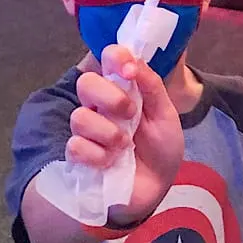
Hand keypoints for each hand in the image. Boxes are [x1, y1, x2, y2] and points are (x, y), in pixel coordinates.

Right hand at [67, 44, 183, 223]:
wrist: (158, 184)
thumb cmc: (162, 146)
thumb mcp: (166, 114)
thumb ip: (151, 86)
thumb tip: (134, 61)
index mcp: (123, 89)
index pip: (108, 59)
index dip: (115, 57)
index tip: (128, 69)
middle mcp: (101, 105)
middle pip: (86, 83)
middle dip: (110, 97)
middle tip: (130, 113)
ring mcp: (88, 130)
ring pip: (80, 117)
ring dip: (108, 132)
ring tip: (124, 145)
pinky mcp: (79, 156)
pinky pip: (76, 146)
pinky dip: (98, 155)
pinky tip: (111, 162)